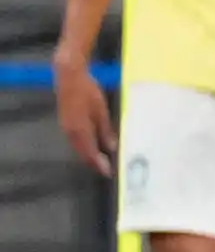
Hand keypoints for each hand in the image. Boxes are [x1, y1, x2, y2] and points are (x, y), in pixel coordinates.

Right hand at [53, 55, 116, 176]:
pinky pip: (75, 140)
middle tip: (105, 169)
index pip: (90, 153)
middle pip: (82, 153)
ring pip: (78, 147)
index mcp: (80, 131)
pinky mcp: (65, 123)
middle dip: (93, 162)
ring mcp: (66, 128)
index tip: (108, 173)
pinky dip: (83, 147)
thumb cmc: (88, 92)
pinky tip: (91, 146)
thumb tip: (111, 147)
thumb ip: (105, 129)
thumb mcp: (101, 110)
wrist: (69, 78)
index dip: (99, 164)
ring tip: (100, 161)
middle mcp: (71, 133)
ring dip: (88, 155)